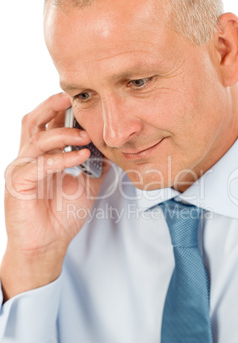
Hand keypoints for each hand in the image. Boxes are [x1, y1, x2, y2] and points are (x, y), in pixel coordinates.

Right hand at [1, 93, 107, 300]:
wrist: (49, 243)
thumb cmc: (63, 215)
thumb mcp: (87, 185)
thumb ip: (97, 165)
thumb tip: (114, 148)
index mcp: (43, 155)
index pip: (49, 123)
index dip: (63, 109)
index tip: (84, 100)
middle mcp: (29, 157)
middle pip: (34, 120)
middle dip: (53, 106)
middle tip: (74, 99)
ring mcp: (21, 168)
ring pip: (37, 139)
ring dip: (63, 134)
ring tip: (86, 136)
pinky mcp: (18, 183)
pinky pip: (39, 164)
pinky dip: (61, 158)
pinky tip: (80, 157)